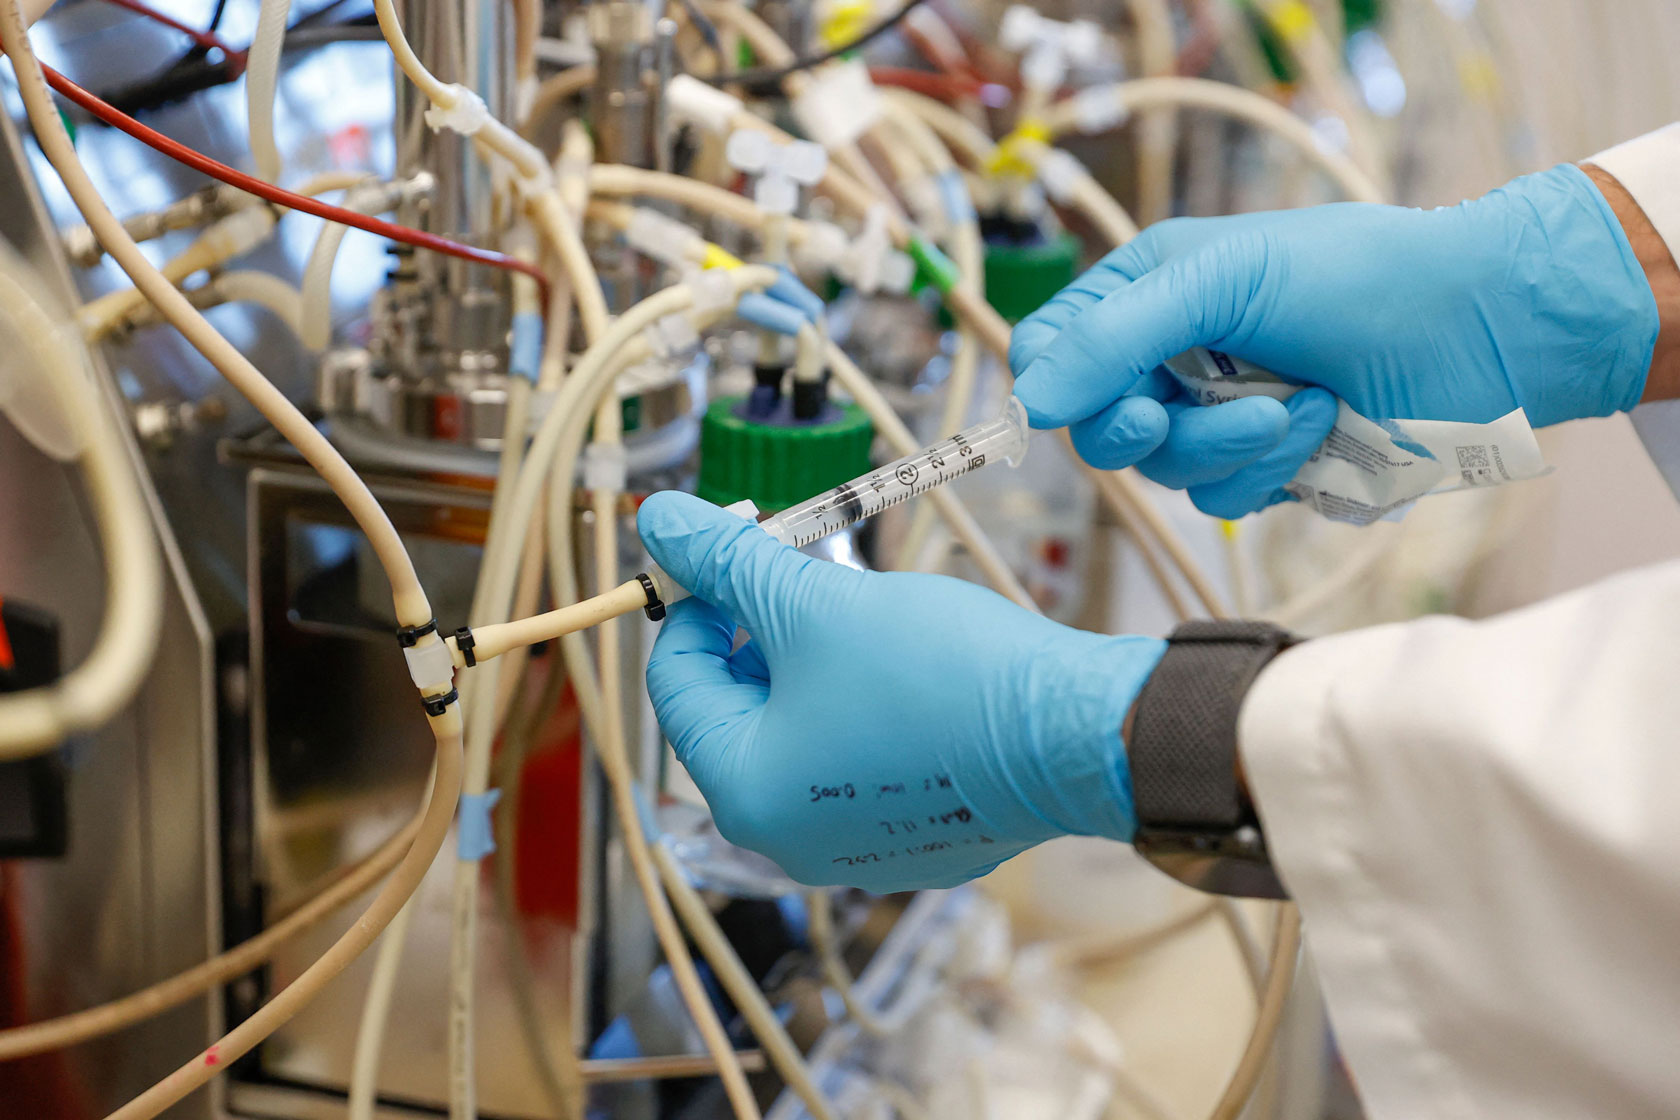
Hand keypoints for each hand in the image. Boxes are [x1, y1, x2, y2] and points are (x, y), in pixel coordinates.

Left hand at [638, 491, 1164, 892]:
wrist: (1072, 734)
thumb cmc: (936, 674)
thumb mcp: (814, 602)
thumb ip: (726, 563)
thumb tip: (660, 521)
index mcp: (743, 792)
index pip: (678, 682)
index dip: (700, 600)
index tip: (738, 550)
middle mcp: (786, 840)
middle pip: (737, 712)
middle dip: (760, 635)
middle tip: (801, 574)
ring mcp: (853, 849)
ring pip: (801, 733)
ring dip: (811, 668)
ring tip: (860, 620)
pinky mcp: (913, 841)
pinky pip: (858, 765)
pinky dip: (863, 712)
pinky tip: (907, 674)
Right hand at [1009, 163, 1657, 517]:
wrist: (1478, 328)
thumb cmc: (1357, 276)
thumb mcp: (1220, 282)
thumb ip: (1114, 339)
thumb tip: (1029, 407)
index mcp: (1147, 291)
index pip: (1051, 351)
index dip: (1057, 386)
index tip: (1097, 398)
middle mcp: (1169, 355)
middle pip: (1096, 428)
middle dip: (1148, 426)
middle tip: (1178, 409)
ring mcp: (1214, 415)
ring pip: (1160, 473)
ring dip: (1227, 446)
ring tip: (1296, 403)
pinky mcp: (1261, 466)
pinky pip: (1220, 498)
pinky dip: (1268, 469)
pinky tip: (1320, 423)